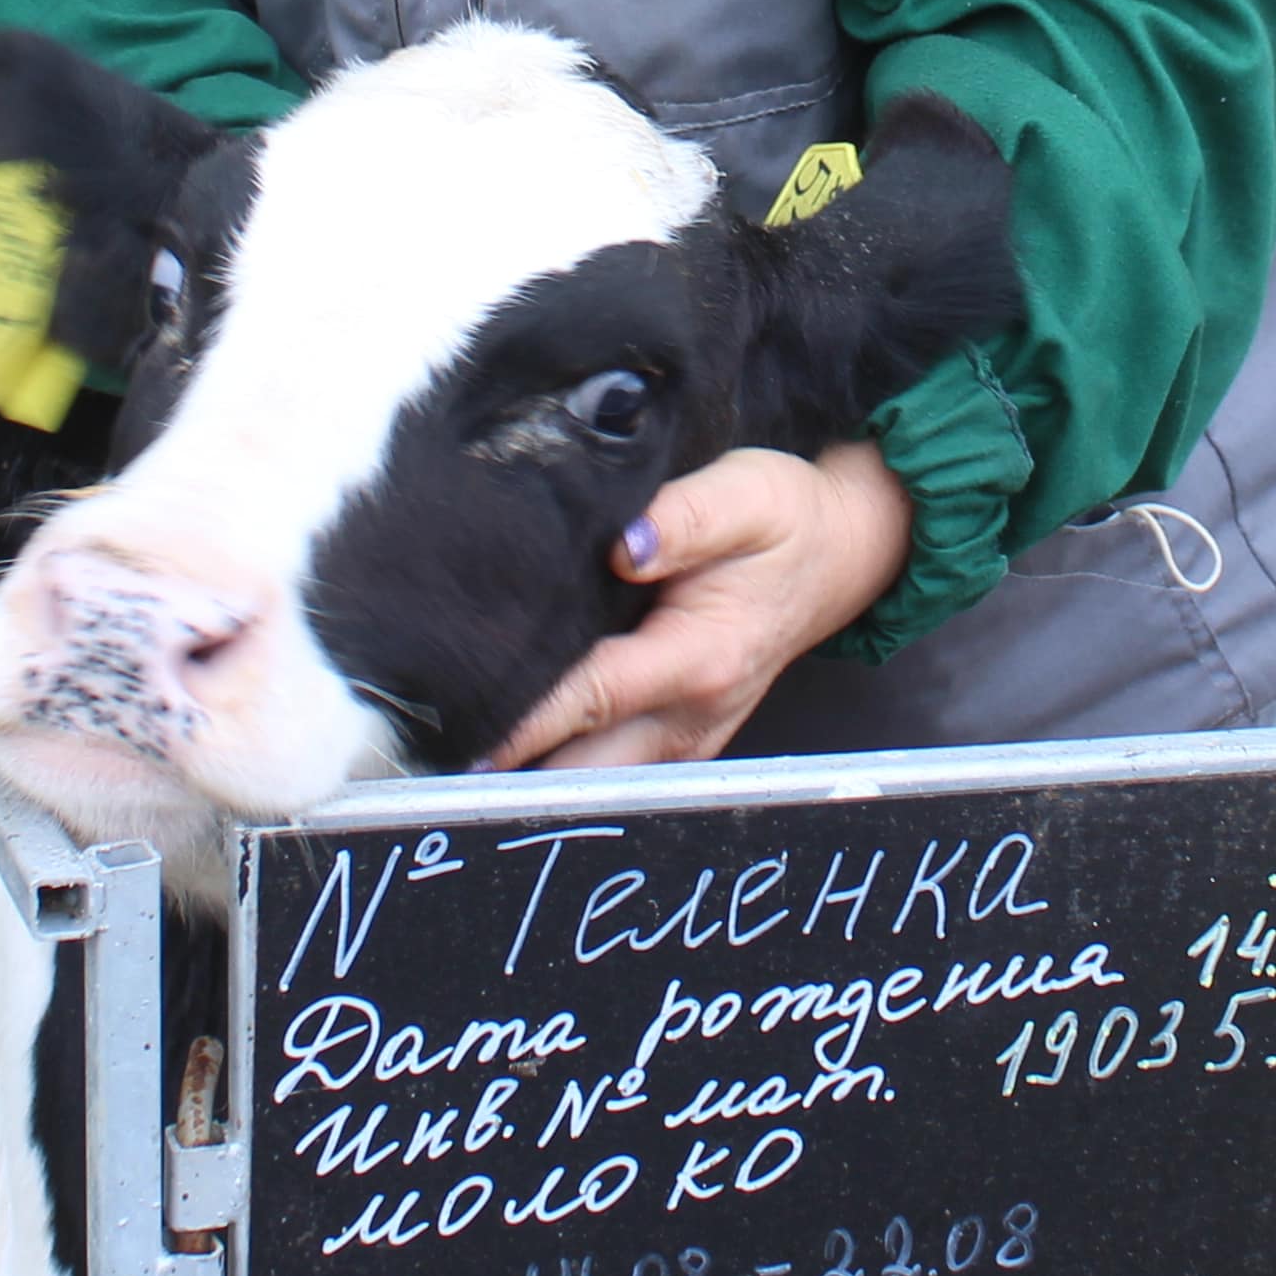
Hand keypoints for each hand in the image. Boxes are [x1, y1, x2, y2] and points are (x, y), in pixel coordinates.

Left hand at [493, 442, 912, 770]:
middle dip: (513, 769)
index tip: (460, 731)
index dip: (524, 720)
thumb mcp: (746, 492)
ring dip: (534, 776)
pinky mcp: (682, 738)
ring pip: (594, 784)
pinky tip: (515, 738)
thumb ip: (684, 517)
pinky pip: (611, 772)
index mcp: (701, 656)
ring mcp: (690, 736)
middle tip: (434, 750)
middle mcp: (693, 714)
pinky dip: (562, 765)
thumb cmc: (787, 519)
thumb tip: (623, 544)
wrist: (842, 553)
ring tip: (457, 752)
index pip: (592, 698)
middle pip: (583, 770)